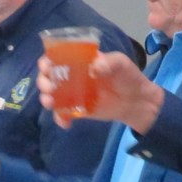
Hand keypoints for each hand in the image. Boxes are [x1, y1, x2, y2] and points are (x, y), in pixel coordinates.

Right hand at [37, 51, 163, 131]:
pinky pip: (63, 113)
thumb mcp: (121, 63)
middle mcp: (73, 76)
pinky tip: (65, 123)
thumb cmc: (128, 76)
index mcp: (80, 61)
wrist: (137, 101)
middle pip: (50, 77)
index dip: (48, 61)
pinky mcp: (78, 109)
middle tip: (48, 88)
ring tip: (50, 103)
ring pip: (52, 95)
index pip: (57, 57)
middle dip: (43, 81)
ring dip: (46, 99)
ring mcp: (74, 93)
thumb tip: (95, 67)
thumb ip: (109, 62)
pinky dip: (60, 119)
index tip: (46, 66)